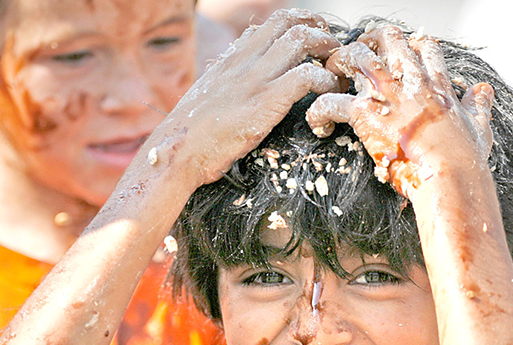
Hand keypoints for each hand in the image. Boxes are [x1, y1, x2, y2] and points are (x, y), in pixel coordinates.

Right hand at [148, 9, 341, 187]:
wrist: (176, 153)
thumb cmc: (189, 136)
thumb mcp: (208, 98)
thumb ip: (228, 84)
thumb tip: (240, 83)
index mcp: (230, 59)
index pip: (269, 25)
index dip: (297, 25)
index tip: (313, 38)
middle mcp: (243, 61)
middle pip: (288, 22)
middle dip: (318, 29)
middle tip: (333, 49)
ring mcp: (255, 79)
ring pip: (301, 40)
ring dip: (326, 50)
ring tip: (337, 70)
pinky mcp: (265, 102)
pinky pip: (306, 76)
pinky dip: (325, 82)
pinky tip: (328, 96)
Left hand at [305, 25, 493, 198]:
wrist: (448, 175)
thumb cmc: (463, 158)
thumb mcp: (479, 126)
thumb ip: (479, 105)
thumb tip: (484, 92)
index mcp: (436, 83)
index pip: (422, 46)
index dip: (408, 45)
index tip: (397, 55)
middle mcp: (410, 80)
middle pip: (387, 37)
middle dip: (368, 41)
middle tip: (355, 58)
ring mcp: (386, 93)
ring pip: (355, 54)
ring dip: (338, 62)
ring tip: (329, 78)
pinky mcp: (364, 113)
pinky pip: (330, 101)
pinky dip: (318, 110)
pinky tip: (318, 123)